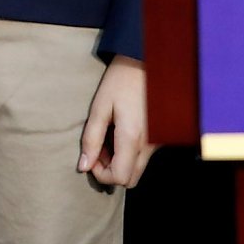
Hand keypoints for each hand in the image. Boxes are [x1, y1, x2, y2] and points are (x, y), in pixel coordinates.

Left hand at [80, 55, 155, 188]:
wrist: (145, 64)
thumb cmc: (120, 82)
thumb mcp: (99, 107)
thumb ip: (90, 139)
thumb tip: (83, 166)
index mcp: (132, 138)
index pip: (120, 178)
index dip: (101, 174)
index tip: (90, 156)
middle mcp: (149, 145)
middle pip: (130, 179)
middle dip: (110, 170)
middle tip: (97, 148)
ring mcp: (157, 143)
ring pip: (137, 169)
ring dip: (119, 162)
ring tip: (107, 137)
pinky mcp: (160, 138)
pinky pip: (143, 157)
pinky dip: (129, 154)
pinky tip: (119, 133)